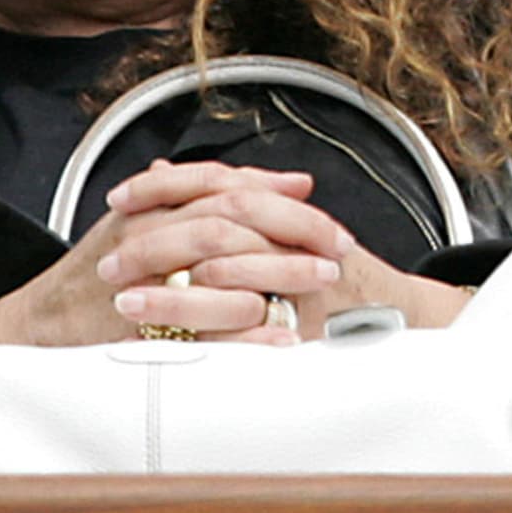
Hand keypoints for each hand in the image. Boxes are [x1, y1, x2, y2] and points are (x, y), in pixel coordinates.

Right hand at [0, 159, 330, 345]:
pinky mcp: (145, 328)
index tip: (326, 213)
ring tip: (322, 282)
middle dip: (294, 229)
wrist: (40, 321)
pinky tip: (286, 338)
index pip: (230, 186)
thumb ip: (223, 197)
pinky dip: (250, 334)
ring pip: (221, 266)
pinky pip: (204, 329)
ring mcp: (147, 279)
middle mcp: (151, 233)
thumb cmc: (107, 267)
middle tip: (339, 247)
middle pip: (234, 218)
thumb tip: (294, 181)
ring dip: (280, 274)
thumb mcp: (156, 217)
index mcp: (158, 205)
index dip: (283, 197)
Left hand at [99, 159, 468, 339]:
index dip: (170, 186)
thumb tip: (162, 171)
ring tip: (122, 299)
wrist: (403, 316)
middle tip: (107, 260)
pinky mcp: (303, 326)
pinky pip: (248, 328)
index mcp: (288, 213)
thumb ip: (233, 204)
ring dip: (171, 289)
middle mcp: (298, 240)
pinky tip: (164, 341)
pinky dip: (202, 332)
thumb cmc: (339, 280)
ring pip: (231, 274)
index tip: (122, 197)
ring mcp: (303, 282)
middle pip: (222, 223)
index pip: (224, 183)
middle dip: (158, 240)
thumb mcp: (288, 233)